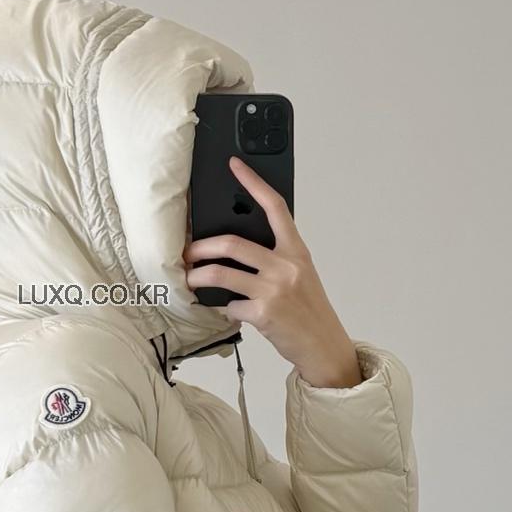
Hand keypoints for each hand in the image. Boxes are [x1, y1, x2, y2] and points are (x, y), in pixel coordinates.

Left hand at [184, 156, 362, 388]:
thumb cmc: (309, 309)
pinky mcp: (262, 314)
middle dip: (201, 247)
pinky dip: (223, 308)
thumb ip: (275, 258)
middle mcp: (285, 266)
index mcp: (296, 250)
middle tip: (188, 252)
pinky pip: (229, 305)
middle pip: (231, 243)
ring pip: (220, 274)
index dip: (253, 182)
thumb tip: (235, 250)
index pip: (274, 207)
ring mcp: (273, 290)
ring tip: (190, 279)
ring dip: (197, 277)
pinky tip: (228, 311)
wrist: (323, 345)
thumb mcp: (300, 275)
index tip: (234, 165)